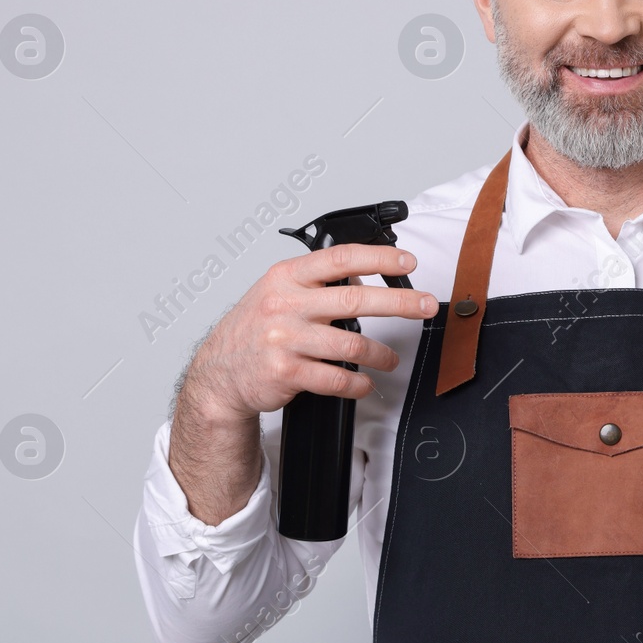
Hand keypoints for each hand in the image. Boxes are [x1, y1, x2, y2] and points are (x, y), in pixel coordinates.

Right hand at [180, 243, 437, 425]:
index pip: (340, 258)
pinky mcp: (286, 373)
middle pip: (355, 300)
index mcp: (286, 278)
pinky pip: (336, 379)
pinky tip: (364, 382)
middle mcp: (285, 305)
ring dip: (380, 355)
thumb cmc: (253, 330)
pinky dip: (357, 384)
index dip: (379, 258)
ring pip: (351, 345)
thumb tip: (364, 276)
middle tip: (424, 306)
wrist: (218, 373)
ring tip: (390, 359)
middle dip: (399, 302)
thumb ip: (316, 283)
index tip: (407, 261)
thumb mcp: (276, 292)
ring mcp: (285, 339)